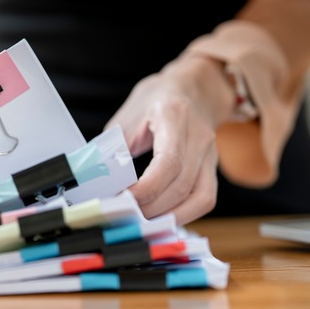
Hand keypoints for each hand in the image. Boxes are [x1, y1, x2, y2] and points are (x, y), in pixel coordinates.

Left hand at [105, 56, 234, 223]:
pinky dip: (184, 214)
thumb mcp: (129, 116)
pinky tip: (161, 217)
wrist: (194, 87)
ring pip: (201, 198)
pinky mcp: (213, 168)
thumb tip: (96, 179)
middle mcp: (199, 136)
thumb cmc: (156, 100)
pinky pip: (205, 199)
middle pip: (182, 185)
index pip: (169, 162)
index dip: (146, 188)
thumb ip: (115, 146)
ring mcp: (211, 154)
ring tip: (142, 221)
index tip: (123, 199)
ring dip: (169, 216)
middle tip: (124, 214)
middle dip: (152, 207)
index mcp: (174, 116)